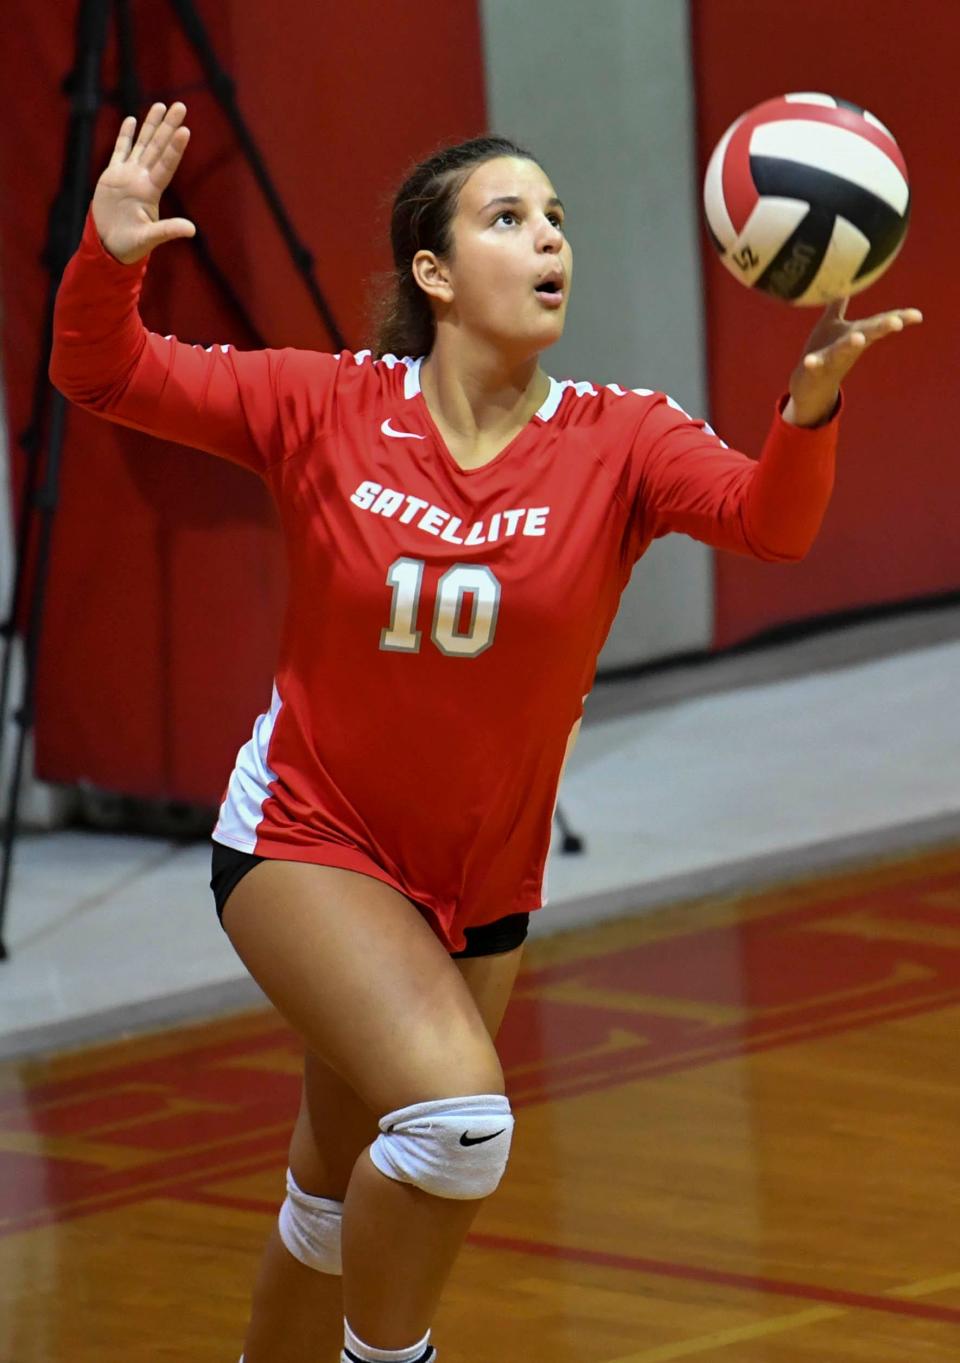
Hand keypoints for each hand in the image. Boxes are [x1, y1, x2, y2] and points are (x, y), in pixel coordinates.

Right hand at [91, 102, 195, 264]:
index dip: (175, 148)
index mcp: (151, 191)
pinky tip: (132, 120)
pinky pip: (120, 151)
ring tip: (160, 105)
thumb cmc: (130, 246)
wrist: (109, 246)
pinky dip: (126, 136)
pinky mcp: (112, 176)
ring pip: (142, 144)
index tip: (185, 130)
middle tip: (180, 105)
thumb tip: (192, 230)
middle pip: (158, 147)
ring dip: (151, 125)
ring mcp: (128, 175)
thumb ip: (169, 230)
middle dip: (168, 126)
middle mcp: (142, 179)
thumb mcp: (149, 239)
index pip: (166, 165)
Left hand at [784, 297, 922, 426]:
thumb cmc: (824, 350)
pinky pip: (814, 366)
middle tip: (897, 322)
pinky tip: (809, 361)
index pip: (879, 323)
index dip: (898, 319)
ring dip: (852, 343)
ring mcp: (832, 359)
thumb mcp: (832, 325)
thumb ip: (839, 305)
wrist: (809, 386)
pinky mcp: (815, 369)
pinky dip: (813, 363)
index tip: (918, 316)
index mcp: (856, 333)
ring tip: (859, 338)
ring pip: (843, 350)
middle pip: (868, 335)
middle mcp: (848, 346)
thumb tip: (846, 283)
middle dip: (882, 328)